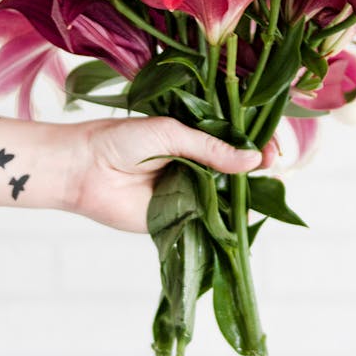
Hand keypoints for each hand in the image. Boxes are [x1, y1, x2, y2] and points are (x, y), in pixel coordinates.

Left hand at [66, 116, 277, 232]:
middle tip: (271, 164)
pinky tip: (242, 217)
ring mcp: (190, 191)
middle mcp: (196, 163)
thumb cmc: (121, 141)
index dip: (257, 142)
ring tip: (263, 189)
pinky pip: (209, 221)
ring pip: (228, 195)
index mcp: (195, 135)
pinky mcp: (180, 218)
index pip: (236, 138)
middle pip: (237, 168)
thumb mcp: (171, 133)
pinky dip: (227, 222)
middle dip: (257, 167)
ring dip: (245, 194)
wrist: (83, 170)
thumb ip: (211, 147)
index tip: (272, 147)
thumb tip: (253, 160)